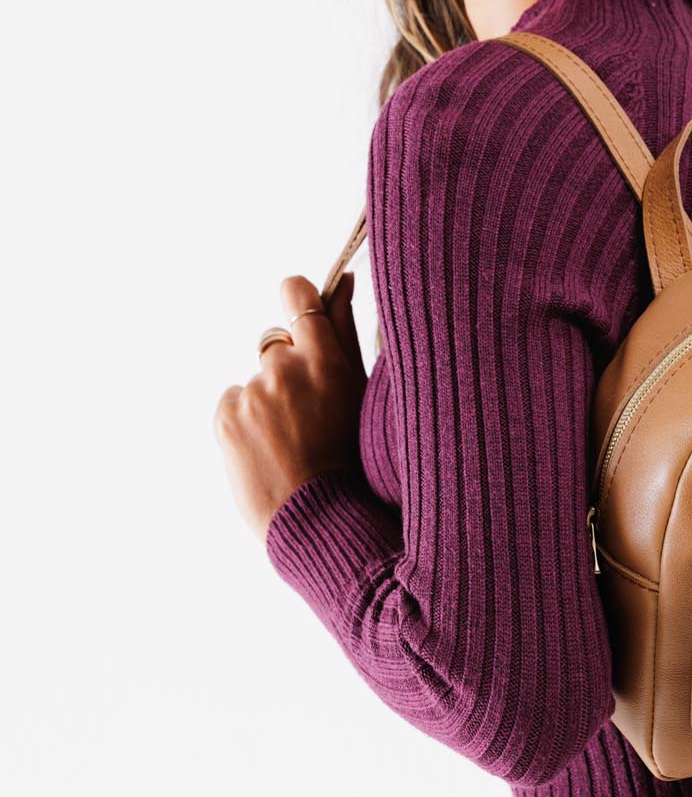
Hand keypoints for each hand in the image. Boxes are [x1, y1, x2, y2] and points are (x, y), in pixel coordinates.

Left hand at [214, 272, 367, 543]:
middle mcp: (286, 369)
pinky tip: (268, 447)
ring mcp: (253, 393)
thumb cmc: (352, 454)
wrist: (318, 517)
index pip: (299, 297)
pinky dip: (247, 419)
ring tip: (290, 439)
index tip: (301, 305)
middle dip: (287, 367)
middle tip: (306, 411)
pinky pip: (235, 401)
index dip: (298, 297)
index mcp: (326, 359)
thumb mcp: (361, 390)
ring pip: (257, 378)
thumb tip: (344, 279)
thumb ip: (348, 329)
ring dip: (268, 399)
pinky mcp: (226, 416)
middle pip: (276, 343)